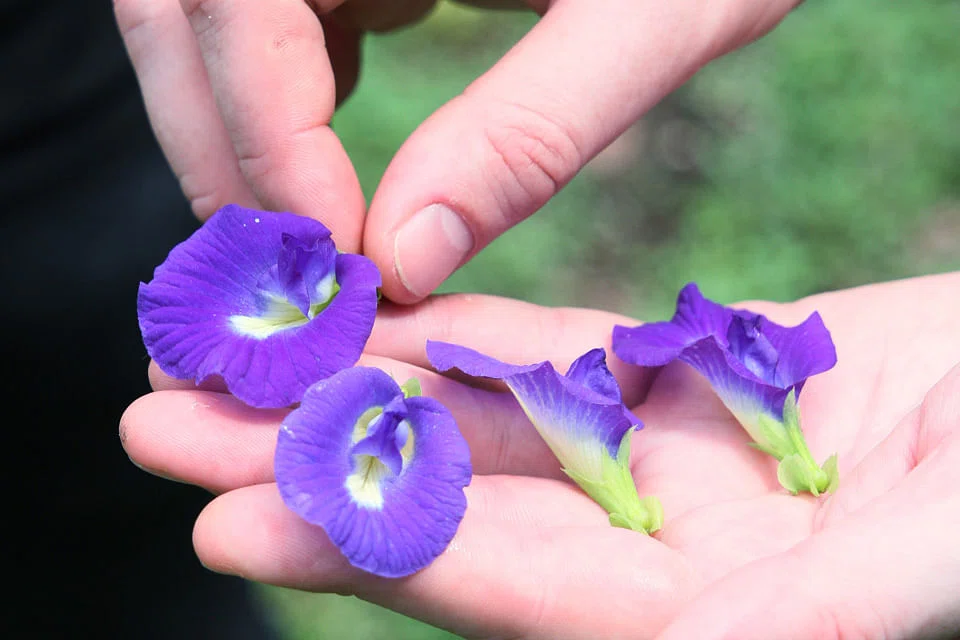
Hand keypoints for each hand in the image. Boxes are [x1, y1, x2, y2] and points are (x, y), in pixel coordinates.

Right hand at [114, 0, 801, 296]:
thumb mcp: (650, 15)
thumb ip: (532, 130)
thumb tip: (408, 259)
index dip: (263, 132)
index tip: (344, 253)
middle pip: (183, 13)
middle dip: (225, 152)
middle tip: (307, 273)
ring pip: (205, 25)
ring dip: (242, 140)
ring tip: (321, 240)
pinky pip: (264, 25)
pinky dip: (280, 109)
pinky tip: (334, 168)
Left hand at [120, 271, 959, 638]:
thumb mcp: (941, 558)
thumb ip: (818, 612)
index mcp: (703, 615)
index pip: (508, 586)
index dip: (374, 550)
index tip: (232, 516)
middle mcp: (657, 549)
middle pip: (455, 510)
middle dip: (310, 468)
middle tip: (163, 429)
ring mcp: (660, 460)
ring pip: (481, 422)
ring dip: (356, 389)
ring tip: (232, 360)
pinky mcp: (680, 381)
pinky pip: (549, 355)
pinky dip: (461, 332)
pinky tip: (373, 309)